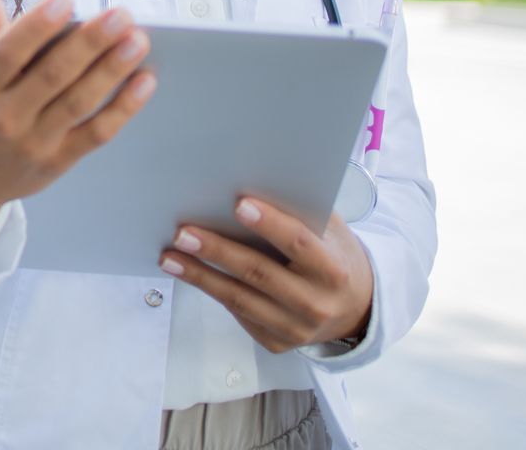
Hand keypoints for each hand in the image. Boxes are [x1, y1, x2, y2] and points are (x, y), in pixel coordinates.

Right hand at [0, 0, 157, 241]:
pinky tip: (144, 82)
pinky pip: (95, 134)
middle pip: (53, 75)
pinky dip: (123, 109)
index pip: (8, 52)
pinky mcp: (57, 161)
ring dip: (112, 71)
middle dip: (90, 43)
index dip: (37, 26)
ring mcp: (34, 142)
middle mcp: (5, 117)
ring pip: (79, 103)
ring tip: (138, 41)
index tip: (66, 0)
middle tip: (121, 15)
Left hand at [159, 197, 373, 351]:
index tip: (238, 203)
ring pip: (239, 299)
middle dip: (217, 251)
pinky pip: (238, 313)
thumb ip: (300, 211)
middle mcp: (315, 304)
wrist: (355, 310)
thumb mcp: (330, 231)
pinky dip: (211, 291)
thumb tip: (250, 183)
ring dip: (199, 276)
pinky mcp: (276, 342)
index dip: (270, 223)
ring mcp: (294, 329)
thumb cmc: (334, 257)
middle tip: (182, 232)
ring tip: (170, 256)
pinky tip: (189, 273)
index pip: (299, 244)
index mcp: (333, 271)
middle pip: (259, 274)